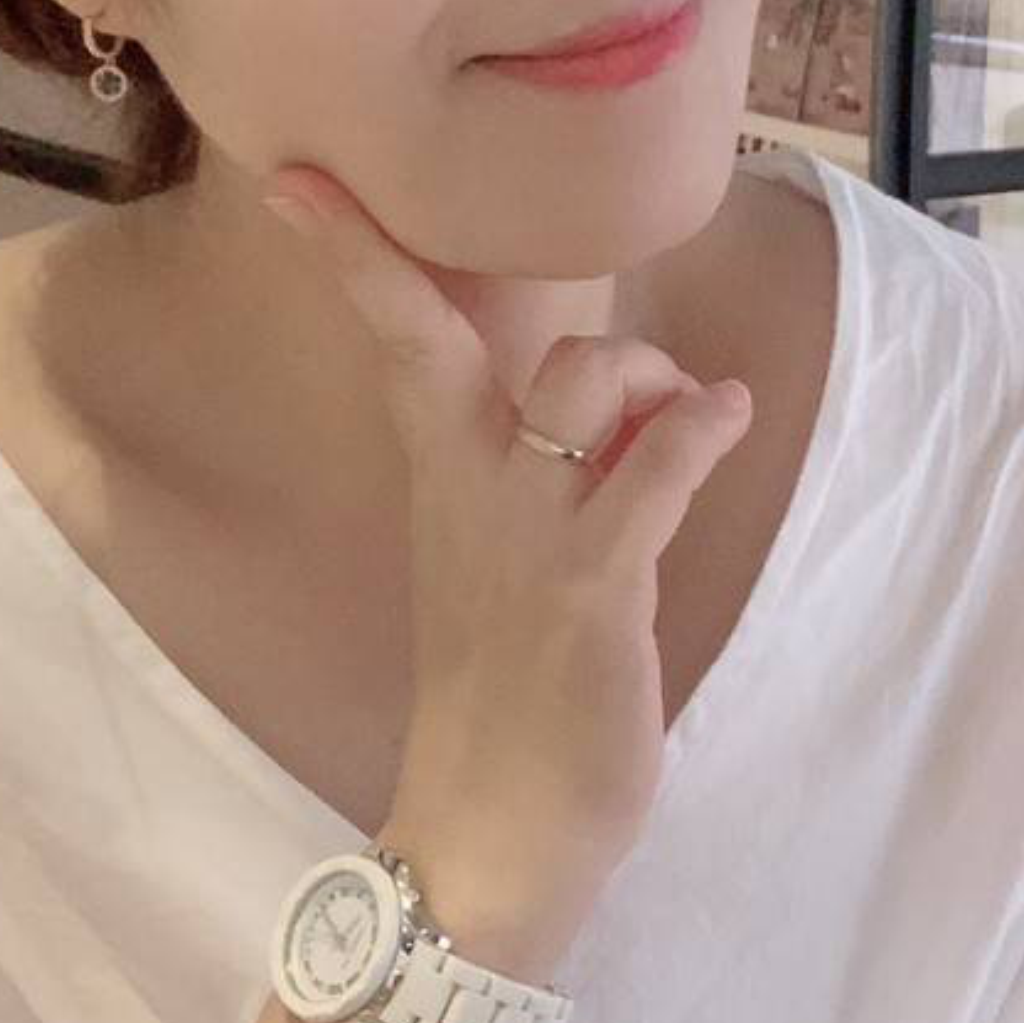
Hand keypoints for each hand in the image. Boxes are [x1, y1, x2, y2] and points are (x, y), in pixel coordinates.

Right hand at [261, 165, 757, 924]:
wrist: (494, 842)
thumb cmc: (508, 705)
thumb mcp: (505, 573)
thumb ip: (550, 482)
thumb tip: (633, 406)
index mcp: (443, 488)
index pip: (394, 347)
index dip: (353, 259)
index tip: (296, 180)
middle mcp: (470, 497)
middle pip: (439, 342)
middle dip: (408, 264)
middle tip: (435, 229)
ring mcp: (527, 540)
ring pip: (576, 382)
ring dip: (643, 371)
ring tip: (684, 414)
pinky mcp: (594, 590)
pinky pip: (653, 475)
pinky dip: (700, 430)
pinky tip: (727, 421)